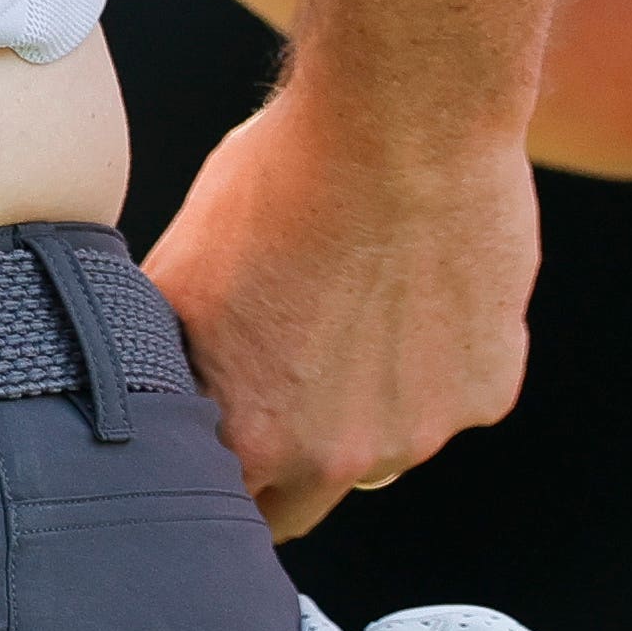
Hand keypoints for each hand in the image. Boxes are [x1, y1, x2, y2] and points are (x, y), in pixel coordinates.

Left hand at [147, 79, 536, 536]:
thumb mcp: (183, 265)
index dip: (219, 478)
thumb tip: (144, 387)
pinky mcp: (488, 389)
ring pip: (387, 442)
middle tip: (288, 376)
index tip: (222, 443)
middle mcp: (342, 457)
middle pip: (307, 500)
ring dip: (370, 403)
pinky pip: (454, 395)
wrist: (403, 119)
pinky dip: (439, 358)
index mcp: (255, 438)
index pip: (227, 511)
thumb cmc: (283, 176)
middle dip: (291, 458)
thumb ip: (165, 355)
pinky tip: (419, 286)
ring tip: (359, 305)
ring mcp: (425, 428)